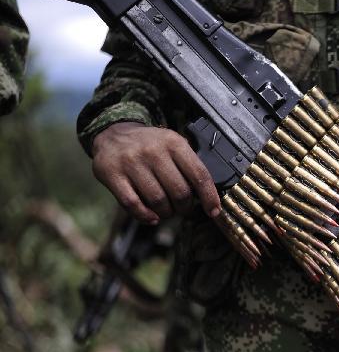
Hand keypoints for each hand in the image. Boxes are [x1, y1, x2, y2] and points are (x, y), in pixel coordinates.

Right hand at [92, 122, 220, 223]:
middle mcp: (153, 151)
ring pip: (158, 201)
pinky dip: (145, 216)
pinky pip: (133, 204)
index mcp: (173, 143)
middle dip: (185, 207)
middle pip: (180, 192)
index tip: (213, 211)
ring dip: (167, 213)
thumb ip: (190, 166)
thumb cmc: (150, 146)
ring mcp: (131, 163)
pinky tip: (152, 217)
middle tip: (183, 209)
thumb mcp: (173, 145)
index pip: (199, 175)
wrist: (113, 134)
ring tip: (167, 211)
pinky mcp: (112, 174)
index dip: (209, 197)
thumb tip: (207, 197)